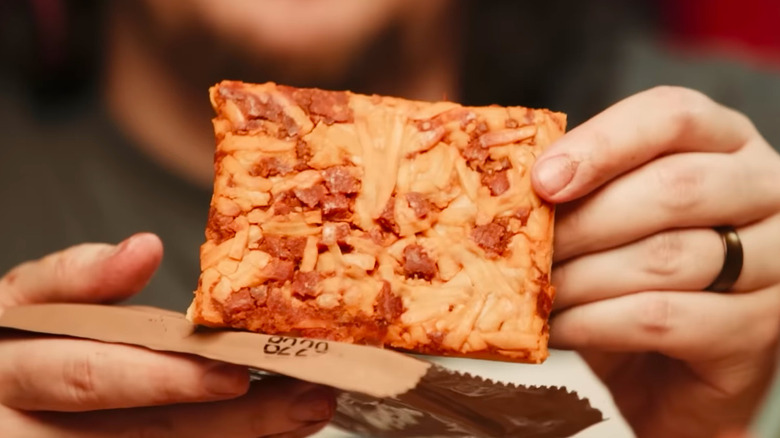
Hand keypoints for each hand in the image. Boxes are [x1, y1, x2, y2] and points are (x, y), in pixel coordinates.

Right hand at [0, 234, 334, 437]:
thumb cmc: (13, 340)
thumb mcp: (24, 300)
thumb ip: (77, 277)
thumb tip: (144, 248)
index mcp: (13, 371)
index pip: (92, 376)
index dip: (165, 378)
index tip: (234, 372)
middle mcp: (30, 429)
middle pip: (144, 433)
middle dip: (234, 421)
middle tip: (307, 400)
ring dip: (241, 437)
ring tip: (306, 412)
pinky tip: (267, 432)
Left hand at [532, 87, 779, 437]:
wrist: (666, 367)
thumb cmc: (631, 277)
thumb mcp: (609, 217)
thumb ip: (579, 188)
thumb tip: (508, 180)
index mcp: (725, 142)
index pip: (673, 116)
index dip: (602, 143)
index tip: (541, 180)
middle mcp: (765, 189)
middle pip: (675, 186)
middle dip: (585, 220)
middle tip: (525, 248)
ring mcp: (775, 261)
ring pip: (666, 256)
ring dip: (581, 277)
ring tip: (533, 291)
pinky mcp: (760, 330)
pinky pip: (663, 319)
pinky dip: (595, 322)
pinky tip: (556, 328)